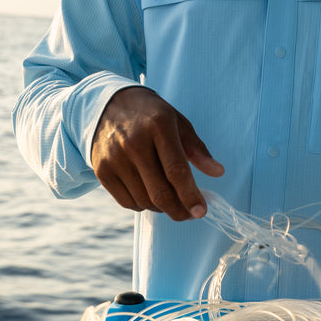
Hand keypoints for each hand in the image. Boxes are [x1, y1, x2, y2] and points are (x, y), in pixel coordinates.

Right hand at [90, 86, 223, 219]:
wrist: (110, 105)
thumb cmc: (151, 116)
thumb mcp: (178, 123)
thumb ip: (197, 149)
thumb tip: (218, 172)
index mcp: (158, 126)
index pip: (176, 170)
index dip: (190, 195)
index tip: (201, 211)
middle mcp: (134, 142)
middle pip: (159, 191)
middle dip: (179, 210)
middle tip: (190, 215)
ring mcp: (114, 158)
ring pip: (144, 200)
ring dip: (162, 208)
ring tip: (172, 200)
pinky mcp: (101, 170)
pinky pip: (126, 202)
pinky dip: (143, 205)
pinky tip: (150, 195)